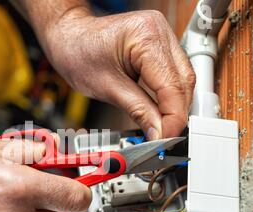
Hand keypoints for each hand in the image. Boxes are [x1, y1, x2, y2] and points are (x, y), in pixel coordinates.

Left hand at [43, 9, 195, 138]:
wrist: (68, 38)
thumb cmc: (78, 52)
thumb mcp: (107, 88)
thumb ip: (138, 111)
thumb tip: (158, 133)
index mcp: (146, 36)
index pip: (172, 85)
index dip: (172, 118)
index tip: (166, 139)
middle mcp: (159, 31)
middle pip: (184, 81)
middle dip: (176, 114)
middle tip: (164, 137)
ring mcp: (162, 35)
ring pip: (183, 79)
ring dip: (175, 106)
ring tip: (162, 128)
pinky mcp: (160, 45)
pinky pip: (174, 74)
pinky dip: (169, 96)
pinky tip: (161, 111)